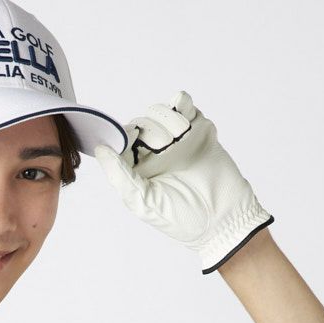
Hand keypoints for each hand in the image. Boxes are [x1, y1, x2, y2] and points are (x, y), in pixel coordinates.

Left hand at [92, 90, 273, 273]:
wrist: (224, 216)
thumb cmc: (182, 217)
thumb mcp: (143, 201)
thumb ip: (119, 175)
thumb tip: (100, 149)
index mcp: (135, 171)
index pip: (121, 143)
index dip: (124, 136)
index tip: (133, 138)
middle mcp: (153, 155)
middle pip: (140, 123)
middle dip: (150, 129)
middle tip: (164, 147)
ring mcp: (175, 141)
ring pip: (160, 112)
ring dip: (167, 120)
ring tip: (180, 141)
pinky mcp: (197, 130)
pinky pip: (183, 104)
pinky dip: (181, 103)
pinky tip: (185, 118)